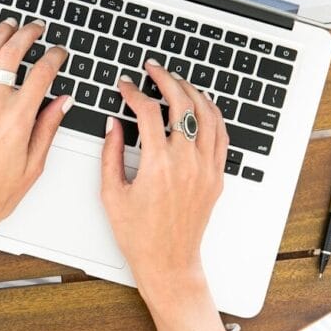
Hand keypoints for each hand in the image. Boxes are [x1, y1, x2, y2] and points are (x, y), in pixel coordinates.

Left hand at [0, 18, 70, 255]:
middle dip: (28, 35)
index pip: (42, 74)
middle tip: (37, 28)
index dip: (55, 57)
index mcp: (17, 120)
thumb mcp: (33, 165)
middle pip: (11, 55)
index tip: (60, 53)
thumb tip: (62, 102)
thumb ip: (48, 128)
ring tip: (10, 25)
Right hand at [100, 59, 227, 299]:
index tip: (125, 85)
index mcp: (158, 165)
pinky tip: (201, 104)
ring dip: (192, 91)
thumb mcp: (111, 193)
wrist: (168, 262)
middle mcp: (187, 163)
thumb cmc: (139, 235)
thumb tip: (114, 123)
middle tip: (153, 68)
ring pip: (207, 115)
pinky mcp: (216, 177)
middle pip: (182, 104)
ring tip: (177, 80)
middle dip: (166, 79)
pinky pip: (221, 135)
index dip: (134, 92)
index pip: (149, 112)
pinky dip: (212, 114)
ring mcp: (206, 169)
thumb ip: (110, 153)